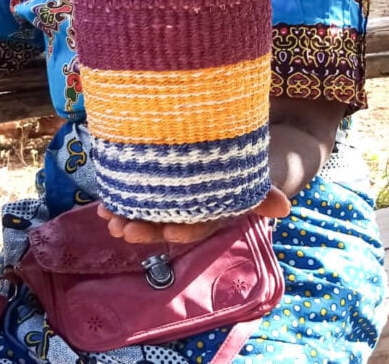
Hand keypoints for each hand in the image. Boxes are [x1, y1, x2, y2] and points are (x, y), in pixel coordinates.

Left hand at [96, 185, 289, 243]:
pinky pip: (135, 196)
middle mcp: (186, 212)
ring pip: (146, 213)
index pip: (196, 226)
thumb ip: (263, 195)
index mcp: (209, 214)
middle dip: (142, 227)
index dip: (182, 230)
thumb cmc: (239, 172)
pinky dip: (120, 199)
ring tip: (105, 216)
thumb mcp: (252, 181)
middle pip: (164, 223)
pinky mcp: (153, 186)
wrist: (230, 157)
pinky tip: (103, 200)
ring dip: (125, 216)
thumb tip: (285, 208)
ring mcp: (168, 201)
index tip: (168, 231)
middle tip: (121, 228)